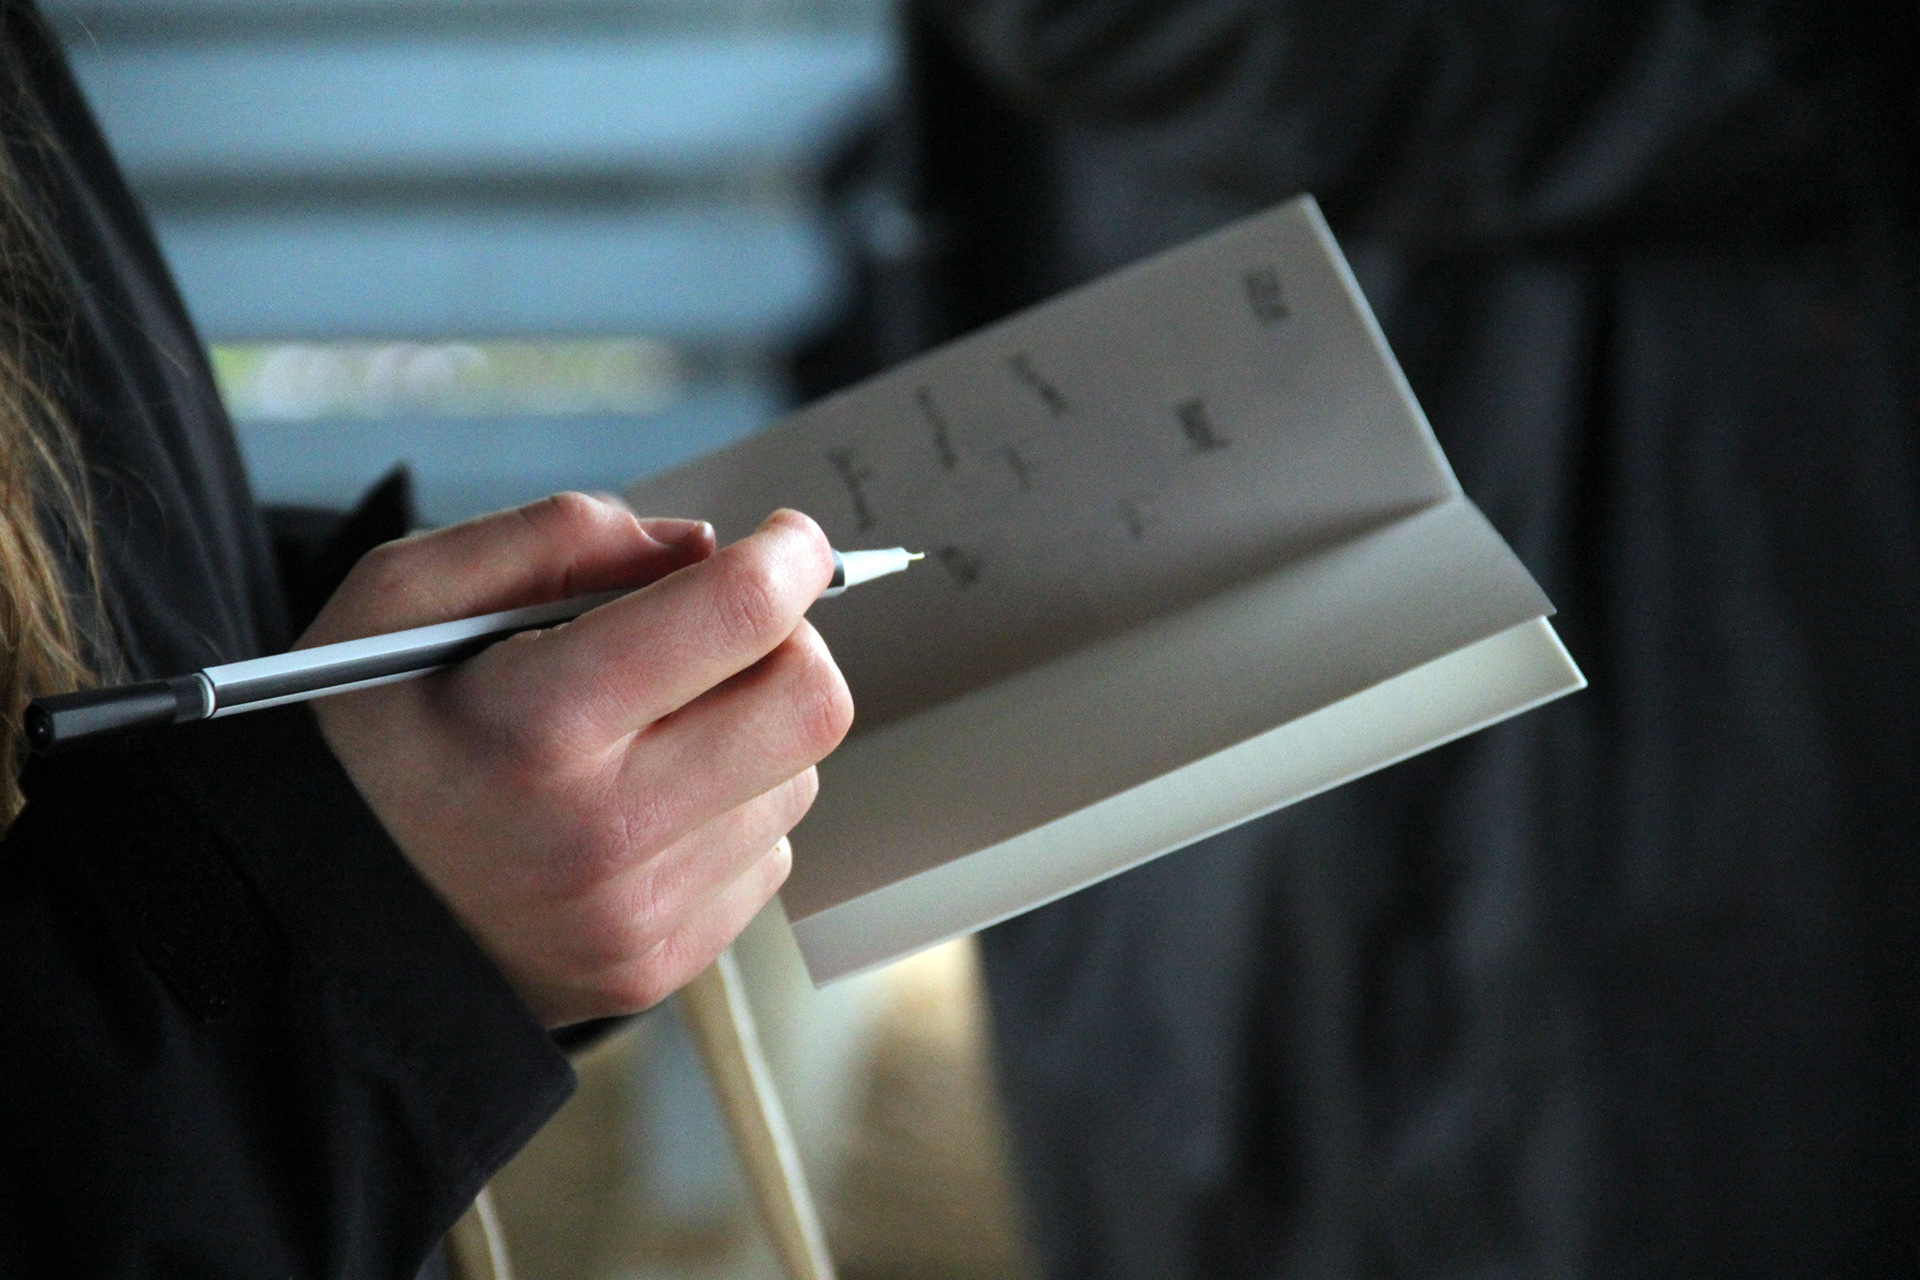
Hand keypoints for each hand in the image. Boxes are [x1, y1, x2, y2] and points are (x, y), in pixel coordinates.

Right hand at [300, 494, 852, 1026]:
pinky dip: (725, 812)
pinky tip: (636, 808)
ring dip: (750, 733)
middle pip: (810, 705)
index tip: (789, 541)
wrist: (300, 924)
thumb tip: (702, 547)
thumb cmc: (354, 741)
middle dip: (790, 644)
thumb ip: (554, 537)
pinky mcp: (656, 967)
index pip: (739, 619)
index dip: (790, 558)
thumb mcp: (402, 600)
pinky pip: (764, 857)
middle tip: (729, 630)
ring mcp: (637, 915)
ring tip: (646, 732)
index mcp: (537, 723)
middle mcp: (602, 832)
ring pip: (796, 781)